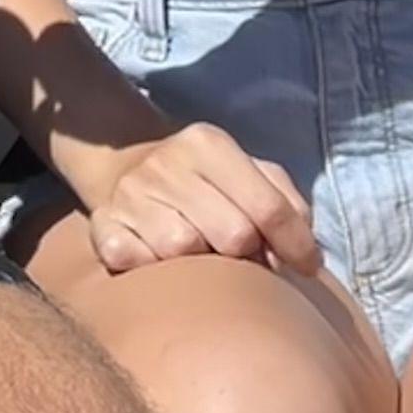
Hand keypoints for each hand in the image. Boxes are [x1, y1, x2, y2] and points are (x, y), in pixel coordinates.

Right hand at [76, 122, 319, 276]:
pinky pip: (135, 261)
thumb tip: (305, 254)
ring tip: (201, 255)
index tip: (308, 268)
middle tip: (242, 256)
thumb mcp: (250, 171)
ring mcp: (130, 194)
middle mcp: (166, 163)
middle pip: (233, 236)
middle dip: (247, 255)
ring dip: (200, 264)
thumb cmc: (205, 180)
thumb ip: (285, 202)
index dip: (297, 246)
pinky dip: (151, 267)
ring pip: (185, 251)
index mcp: (208, 143)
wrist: (125, 165)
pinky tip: (159, 260)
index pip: (268, 207)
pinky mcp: (103, 224)